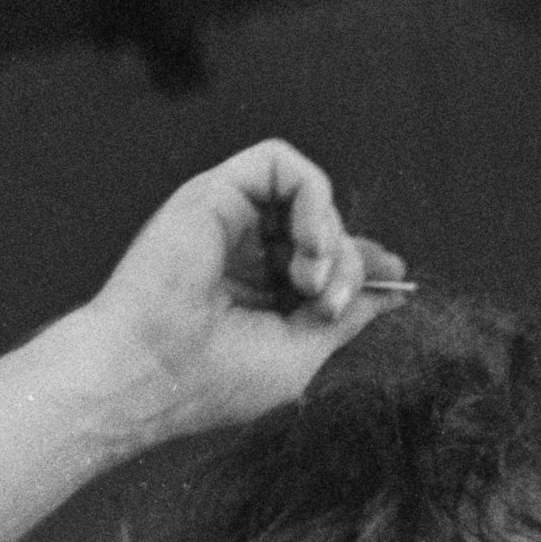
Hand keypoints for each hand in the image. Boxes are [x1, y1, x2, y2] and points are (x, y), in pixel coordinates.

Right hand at [71, 140, 413, 443]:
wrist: (147, 372)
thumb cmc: (211, 378)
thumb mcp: (300, 354)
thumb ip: (345, 315)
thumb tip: (391, 289)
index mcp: (259, 292)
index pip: (324, 256)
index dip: (362, 261)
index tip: (393, 275)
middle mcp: (244, 251)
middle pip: (327, 226)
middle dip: (347, 262)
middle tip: (327, 302)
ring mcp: (229, 219)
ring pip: (310, 194)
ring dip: (330, 234)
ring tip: (311, 278)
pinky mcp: (216, 191)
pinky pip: (283, 163)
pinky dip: (312, 196)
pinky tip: (307, 242)